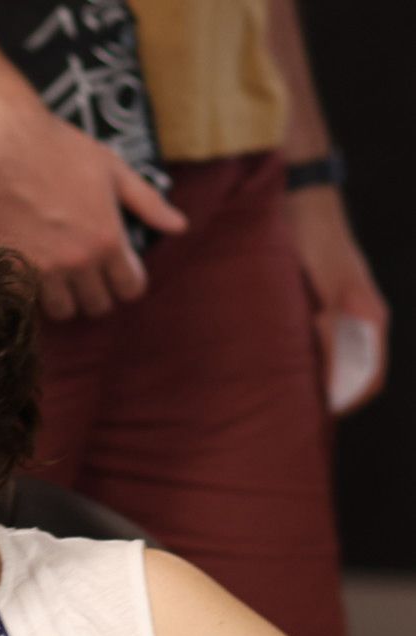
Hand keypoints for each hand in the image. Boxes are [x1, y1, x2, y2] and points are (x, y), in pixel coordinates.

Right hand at [0, 108, 186, 320]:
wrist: (6, 147)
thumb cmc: (62, 151)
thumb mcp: (114, 171)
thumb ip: (148, 203)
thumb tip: (179, 227)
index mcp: (108, 240)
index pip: (130, 288)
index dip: (129, 283)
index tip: (122, 273)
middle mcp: (78, 262)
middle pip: (97, 305)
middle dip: (99, 293)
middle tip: (92, 277)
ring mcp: (42, 269)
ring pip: (63, 310)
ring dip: (67, 298)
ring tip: (63, 280)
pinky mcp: (11, 268)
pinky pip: (30, 301)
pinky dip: (36, 294)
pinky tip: (36, 275)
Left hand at [285, 185, 388, 414]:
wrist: (301, 203)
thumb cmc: (315, 244)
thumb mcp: (320, 294)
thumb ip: (323, 333)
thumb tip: (322, 378)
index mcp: (371, 320)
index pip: (371, 377)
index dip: (349, 401)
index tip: (320, 418)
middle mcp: (360, 321)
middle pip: (352, 372)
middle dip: (329, 395)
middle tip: (293, 414)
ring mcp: (342, 313)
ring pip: (334, 358)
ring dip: (314, 379)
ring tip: (282, 396)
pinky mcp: (322, 305)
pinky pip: (319, 342)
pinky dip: (305, 359)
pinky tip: (277, 366)